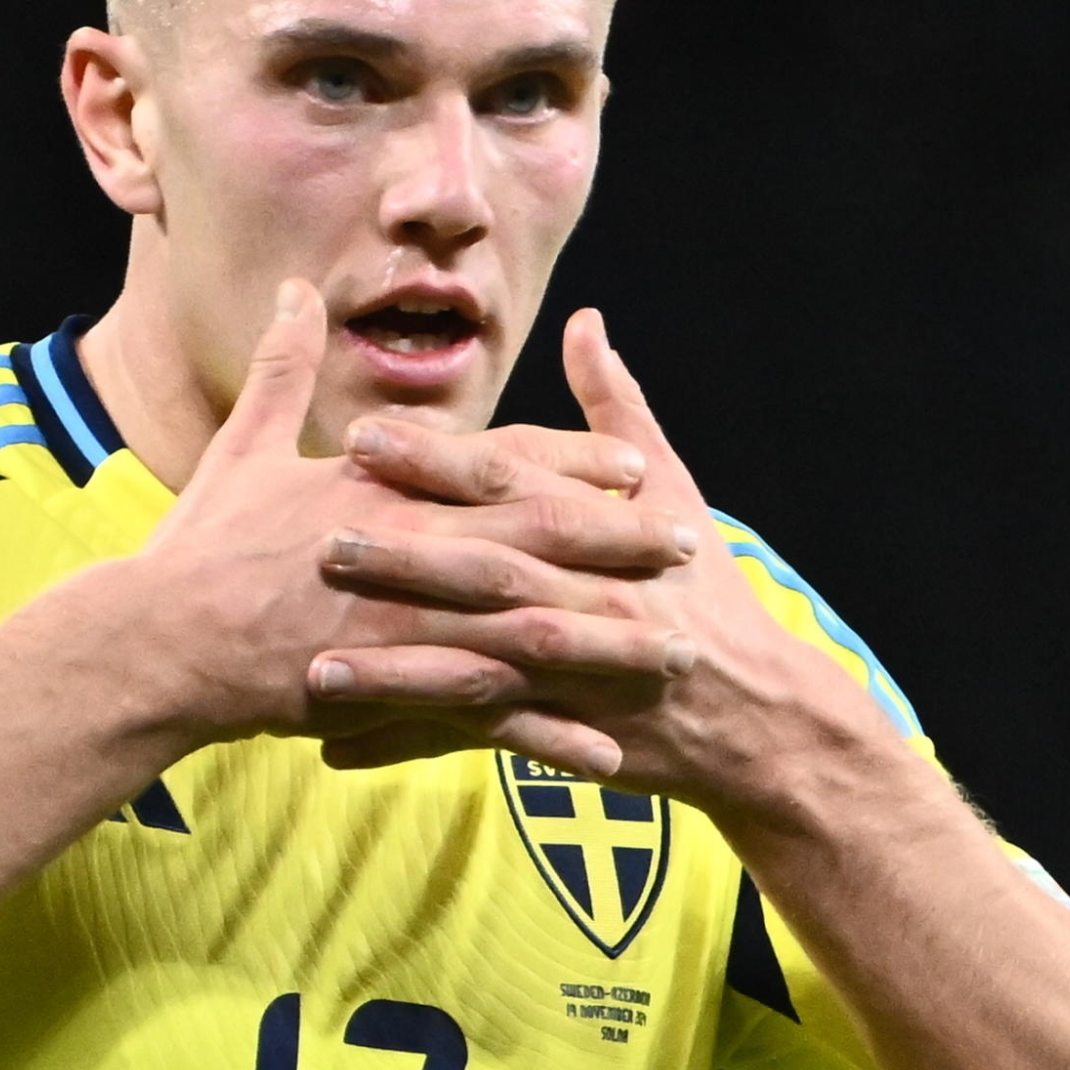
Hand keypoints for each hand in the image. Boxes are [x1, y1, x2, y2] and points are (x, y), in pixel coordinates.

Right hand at [139, 283, 699, 774]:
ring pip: (530, 626)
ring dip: (606, 639)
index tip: (632, 462)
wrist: (158, 642)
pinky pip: (488, 715)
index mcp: (385, 487)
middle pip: (535, 538)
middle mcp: (409, 547)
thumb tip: (297, 291)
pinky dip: (548, 734)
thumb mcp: (244, 446)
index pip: (497, 464)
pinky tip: (605, 752)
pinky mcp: (393, 688)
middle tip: (689, 544)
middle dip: (617, 542)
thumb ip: (284, 369)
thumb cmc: (200, 546)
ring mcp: (407, 621)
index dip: (571, 461)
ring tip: (674, 648)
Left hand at [312, 308, 882, 808]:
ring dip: (396, 665)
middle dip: (405, 555)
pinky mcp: (559, 730)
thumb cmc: (702, 589)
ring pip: (474, 662)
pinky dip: (406, 743)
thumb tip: (585, 322)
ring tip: (317, 661)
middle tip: (322, 537)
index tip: (363, 437)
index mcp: (601, 528)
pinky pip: (472, 738)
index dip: (437, 461)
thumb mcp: (675, 489)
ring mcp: (571, 671)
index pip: (510, 482)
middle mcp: (585, 595)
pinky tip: (333, 747)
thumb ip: (616, 407)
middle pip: (487, 569)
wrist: (752, 711)